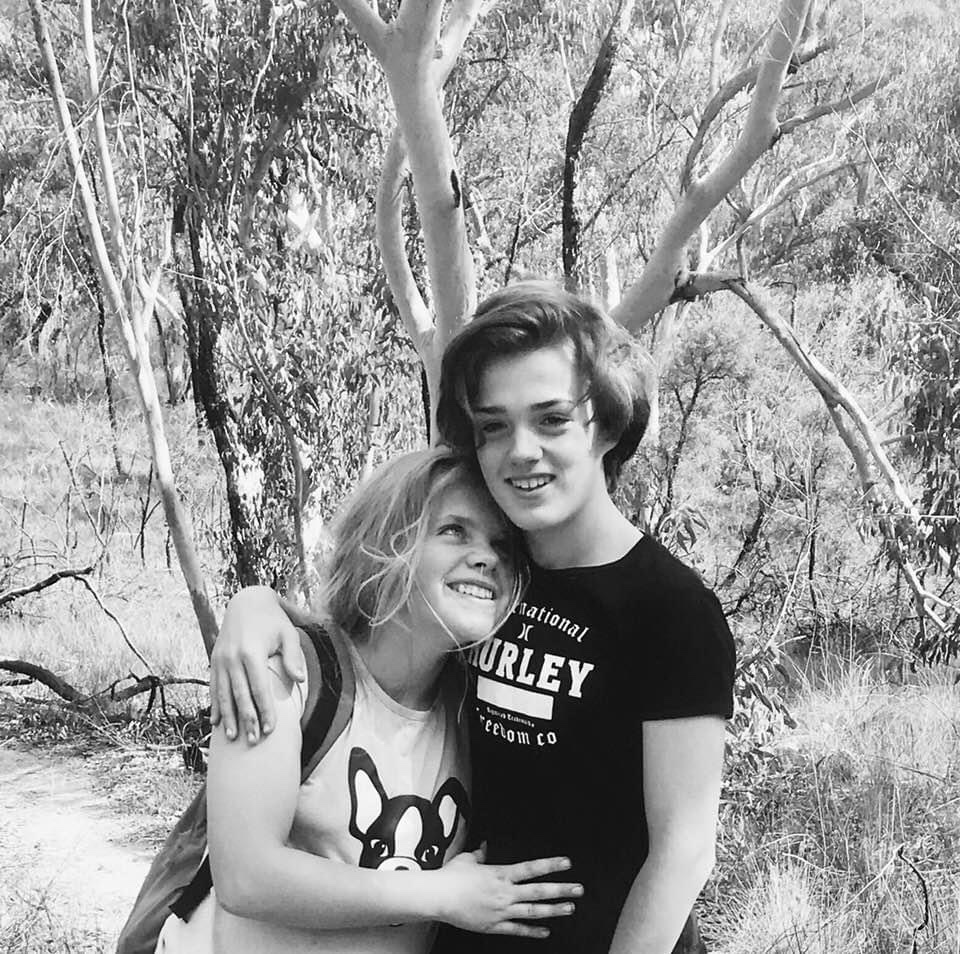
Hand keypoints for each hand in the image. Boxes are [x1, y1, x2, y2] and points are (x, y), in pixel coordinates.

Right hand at [210, 586, 305, 742]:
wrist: (247, 601)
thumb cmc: (273, 619)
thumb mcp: (288, 633)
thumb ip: (293, 656)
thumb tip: (300, 680)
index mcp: (251, 652)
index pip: (259, 688)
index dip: (265, 710)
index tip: (271, 730)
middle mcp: (232, 657)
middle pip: (240, 696)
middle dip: (247, 720)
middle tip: (253, 741)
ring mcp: (220, 659)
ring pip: (223, 694)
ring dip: (228, 717)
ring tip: (233, 738)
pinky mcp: (214, 659)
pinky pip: (214, 687)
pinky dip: (216, 705)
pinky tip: (217, 722)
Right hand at [431, 846, 582, 938]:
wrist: (438, 897)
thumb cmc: (451, 877)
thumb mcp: (468, 859)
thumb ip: (481, 853)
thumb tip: (486, 846)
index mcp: (500, 874)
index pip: (532, 868)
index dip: (551, 865)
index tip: (567, 863)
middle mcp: (505, 892)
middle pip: (539, 891)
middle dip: (561, 889)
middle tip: (578, 889)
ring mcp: (501, 911)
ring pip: (533, 912)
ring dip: (553, 910)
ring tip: (569, 908)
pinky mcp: (494, 926)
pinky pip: (517, 930)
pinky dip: (532, 931)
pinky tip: (546, 931)